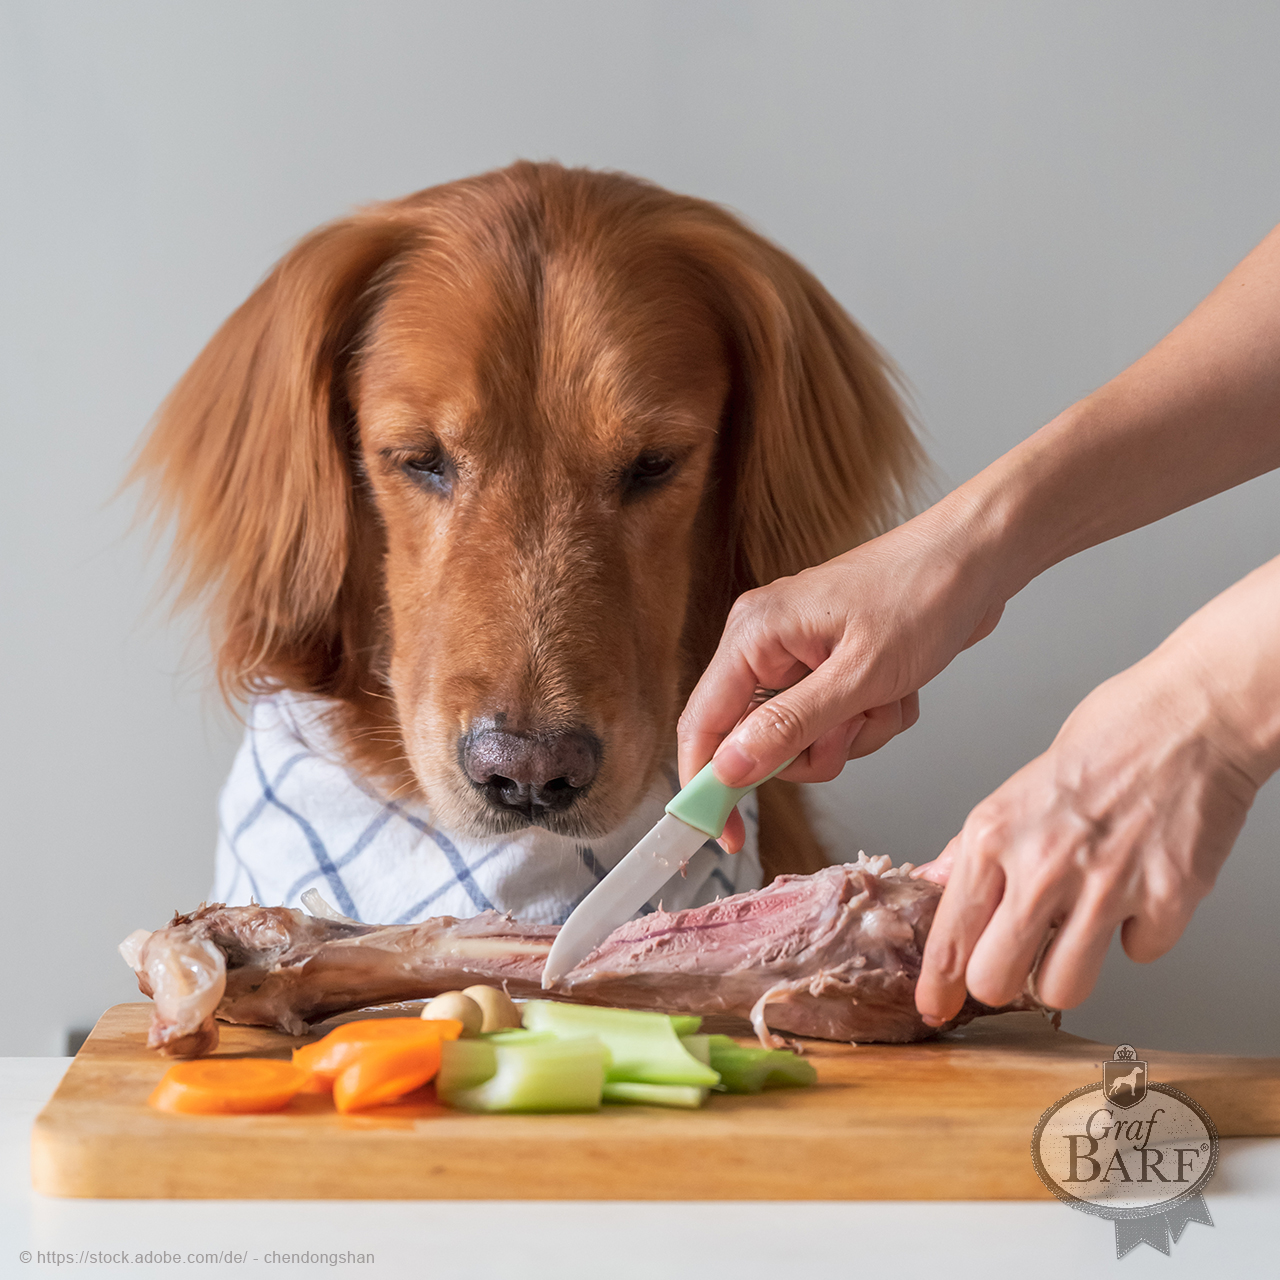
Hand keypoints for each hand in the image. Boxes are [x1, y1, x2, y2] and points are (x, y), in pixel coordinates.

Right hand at [678, 508, 1007, 850]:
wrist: (978, 560)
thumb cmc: (923, 596)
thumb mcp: (858, 678)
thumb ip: (789, 728)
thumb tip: (728, 769)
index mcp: (754, 634)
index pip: (702, 723)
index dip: (708, 785)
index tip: (728, 835)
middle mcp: (766, 643)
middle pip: (759, 739)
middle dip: (814, 749)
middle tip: (852, 727)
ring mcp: (799, 654)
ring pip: (806, 738)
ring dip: (854, 733)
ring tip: (886, 696)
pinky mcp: (830, 664)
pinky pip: (837, 722)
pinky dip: (872, 717)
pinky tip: (899, 687)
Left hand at [913, 642, 1260, 1021]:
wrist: (1191, 719)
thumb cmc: (1106, 740)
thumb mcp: (1015, 789)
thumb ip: (974, 847)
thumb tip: (934, 881)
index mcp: (994, 834)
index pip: (950, 934)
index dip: (939, 984)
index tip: (936, 1006)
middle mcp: (1042, 864)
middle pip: (996, 980)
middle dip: (1002, 982)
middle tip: (1017, 964)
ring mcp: (1106, 886)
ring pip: (1063, 989)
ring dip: (1067, 972)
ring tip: (1078, 932)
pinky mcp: (1166, 900)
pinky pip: (1140, 956)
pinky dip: (1139, 934)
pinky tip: (1138, 892)